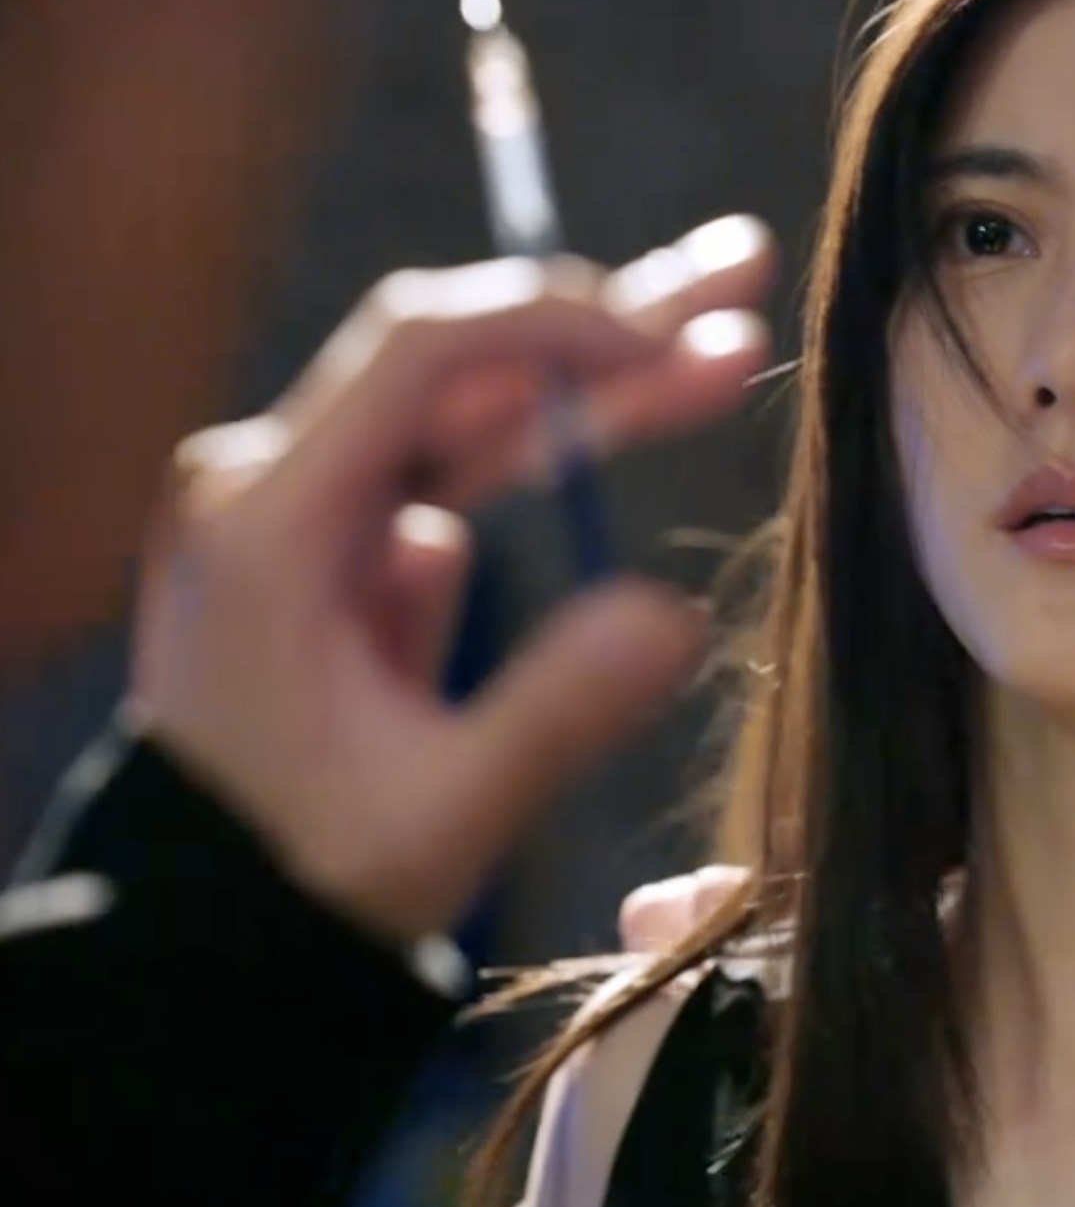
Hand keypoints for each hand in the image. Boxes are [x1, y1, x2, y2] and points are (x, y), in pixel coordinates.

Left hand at [127, 216, 777, 944]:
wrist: (202, 932)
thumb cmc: (306, 878)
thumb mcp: (442, 813)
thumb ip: (554, 713)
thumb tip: (677, 618)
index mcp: (273, 522)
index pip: (422, 352)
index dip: (557, 323)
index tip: (672, 336)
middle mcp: (272, 486)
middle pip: (463, 364)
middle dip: (610, 324)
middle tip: (741, 274)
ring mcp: (299, 510)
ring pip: (470, 411)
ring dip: (598, 378)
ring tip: (722, 332)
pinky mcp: (330, 546)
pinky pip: (453, 468)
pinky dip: (552, 442)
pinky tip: (644, 401)